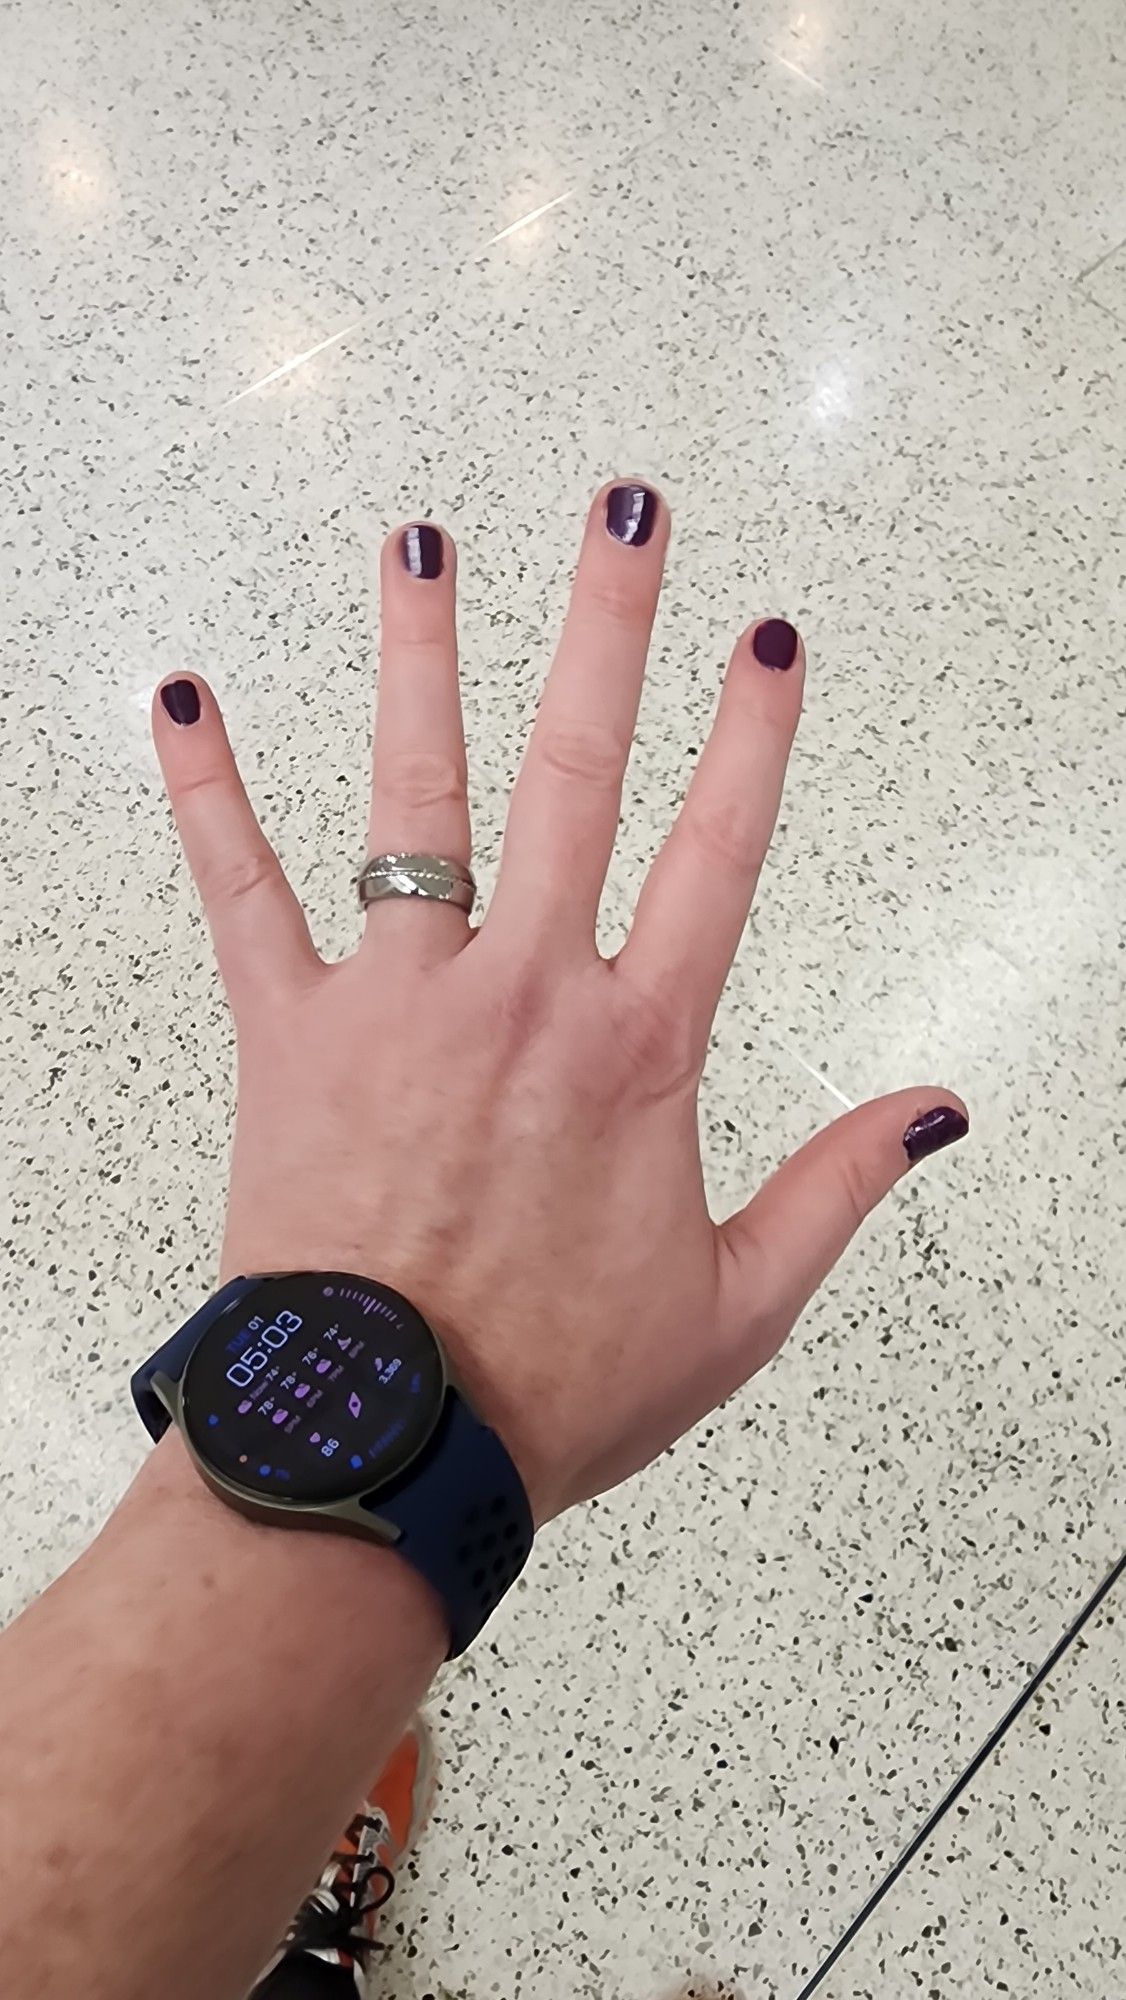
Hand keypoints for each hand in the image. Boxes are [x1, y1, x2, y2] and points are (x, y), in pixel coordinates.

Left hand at [152, 483, 966, 1524]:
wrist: (381, 1449)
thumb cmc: (553, 1387)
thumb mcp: (737, 1307)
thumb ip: (840, 1188)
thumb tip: (940, 1109)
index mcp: (637, 1050)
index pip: (719, 854)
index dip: (751, 738)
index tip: (766, 637)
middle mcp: (524, 994)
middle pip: (577, 774)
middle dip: (608, 628)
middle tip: (625, 508)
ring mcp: (401, 999)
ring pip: (414, 795)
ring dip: (421, 659)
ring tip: (423, 542)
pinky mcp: (292, 1033)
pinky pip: (244, 891)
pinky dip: (208, 795)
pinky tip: (183, 698)